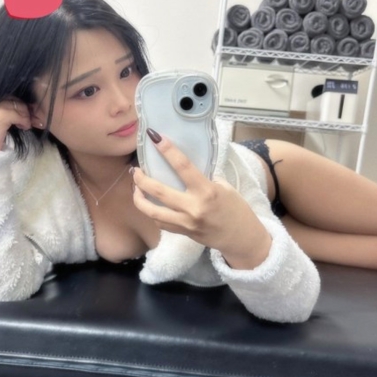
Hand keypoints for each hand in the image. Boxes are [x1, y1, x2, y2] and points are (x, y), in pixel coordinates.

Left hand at [132, 132, 271, 269]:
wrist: (241, 238)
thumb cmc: (236, 210)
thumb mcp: (225, 188)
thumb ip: (204, 179)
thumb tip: (184, 169)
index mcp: (207, 192)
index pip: (183, 167)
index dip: (167, 151)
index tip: (155, 138)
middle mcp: (193, 208)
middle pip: (159, 192)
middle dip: (142, 179)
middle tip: (135, 170)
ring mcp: (186, 223)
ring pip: (152, 212)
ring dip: (139, 199)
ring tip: (136, 188)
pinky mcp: (183, 233)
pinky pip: (161, 223)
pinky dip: (152, 213)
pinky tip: (149, 204)